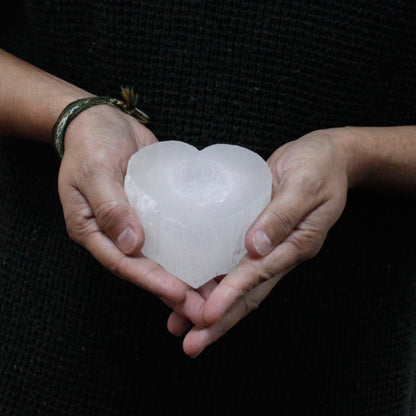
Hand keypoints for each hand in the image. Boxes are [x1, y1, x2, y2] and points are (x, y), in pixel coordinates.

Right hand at [58, 104, 206, 324]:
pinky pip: (173, 235)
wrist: (103, 121)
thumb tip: (131, 244)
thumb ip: (110, 206)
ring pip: (163, 258)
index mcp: (93, 230)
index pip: (122, 264)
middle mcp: (116, 233)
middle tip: (204, 309)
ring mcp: (138, 223)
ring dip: (186, 278)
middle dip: (173, 292)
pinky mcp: (157, 210)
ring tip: (213, 296)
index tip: (178, 294)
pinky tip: (210, 263)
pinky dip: (189, 251)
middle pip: (145, 269)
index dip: (150, 281)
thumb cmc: (91, 143)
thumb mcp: (94, 170)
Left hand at [168, 128, 350, 355]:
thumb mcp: (305, 185)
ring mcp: (267, 246)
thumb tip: (255, 246)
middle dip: (220, 321)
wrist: (324, 156)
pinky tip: (191, 288)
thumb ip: (282, 215)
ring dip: (212, 307)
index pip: (259, 276)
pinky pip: (232, 262)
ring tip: (181, 325)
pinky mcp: (255, 233)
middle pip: (248, 294)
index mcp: (296, 244)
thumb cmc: (320, 166)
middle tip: (192, 344)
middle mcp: (279, 253)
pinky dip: (213, 280)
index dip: (232, 296)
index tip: (207, 315)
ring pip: (238, 284)